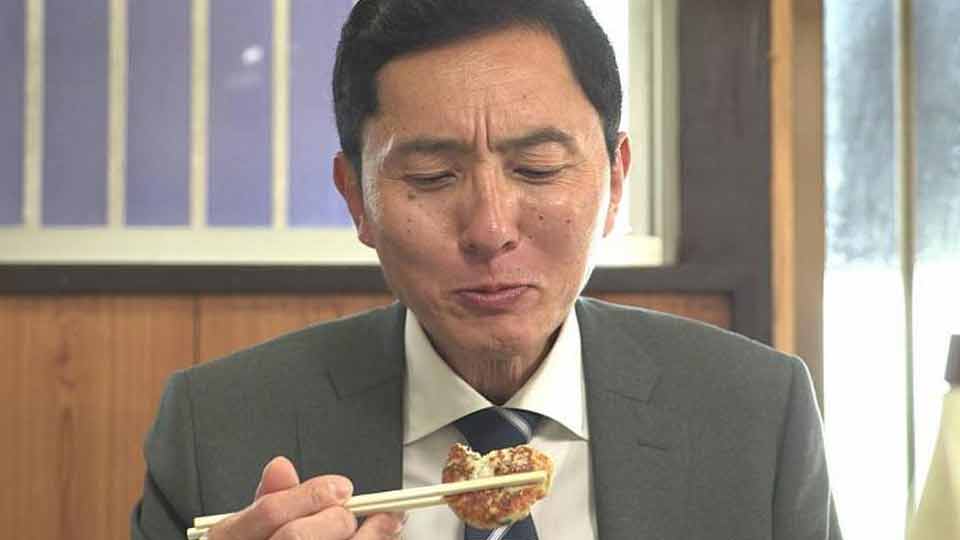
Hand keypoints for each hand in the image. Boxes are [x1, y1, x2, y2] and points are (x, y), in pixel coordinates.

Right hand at [207, 456, 403, 539]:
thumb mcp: (248, 530)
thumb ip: (268, 501)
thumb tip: (281, 466)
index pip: (270, 512)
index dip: (312, 494)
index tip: (342, 487)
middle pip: (295, 537)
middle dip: (334, 520)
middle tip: (351, 514)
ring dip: (365, 537)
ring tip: (385, 524)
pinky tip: (378, 538)